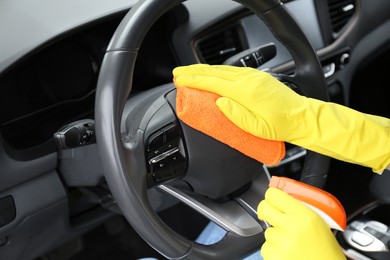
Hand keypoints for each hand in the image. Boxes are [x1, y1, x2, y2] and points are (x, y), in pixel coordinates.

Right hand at [173, 64, 389, 171]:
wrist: (302, 117)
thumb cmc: (281, 126)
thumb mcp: (257, 128)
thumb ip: (236, 115)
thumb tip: (219, 103)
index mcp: (247, 92)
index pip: (213, 82)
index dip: (194, 80)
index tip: (180, 79)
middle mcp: (249, 80)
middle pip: (215, 72)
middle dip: (194, 72)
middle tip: (178, 74)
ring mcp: (254, 76)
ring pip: (222, 69)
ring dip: (204, 70)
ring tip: (190, 73)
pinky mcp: (257, 77)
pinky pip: (232, 70)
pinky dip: (217, 71)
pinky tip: (211, 73)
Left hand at [258, 187, 345, 259]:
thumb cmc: (327, 252)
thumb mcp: (320, 223)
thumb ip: (300, 209)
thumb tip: (283, 199)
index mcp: (304, 215)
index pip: (274, 195)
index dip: (272, 197)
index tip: (273, 200)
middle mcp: (291, 227)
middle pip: (264, 208)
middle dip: (266, 211)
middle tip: (272, 216)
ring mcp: (281, 243)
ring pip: (267, 231)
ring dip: (275, 236)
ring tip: (291, 244)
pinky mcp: (274, 256)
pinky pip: (266, 247)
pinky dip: (274, 250)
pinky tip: (287, 253)